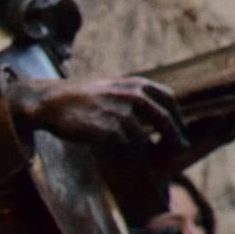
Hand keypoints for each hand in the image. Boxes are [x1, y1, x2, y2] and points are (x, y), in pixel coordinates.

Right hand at [6, 75, 187, 150]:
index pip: (168, 100)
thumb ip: (139, 96)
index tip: (181, 130)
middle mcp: (133, 96)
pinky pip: (123, 146)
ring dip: (139, 146)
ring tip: (126, 147)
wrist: (53, 102)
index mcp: (137, 84)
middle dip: (175, 137)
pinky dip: (120, 149)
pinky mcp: (109, 131)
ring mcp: (122, 114)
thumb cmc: (85, 97)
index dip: (178, 117)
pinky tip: (109, 145)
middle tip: (181, 149)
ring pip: (142, 138)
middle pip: (164, 121)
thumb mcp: (116, 87)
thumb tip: (164, 113)